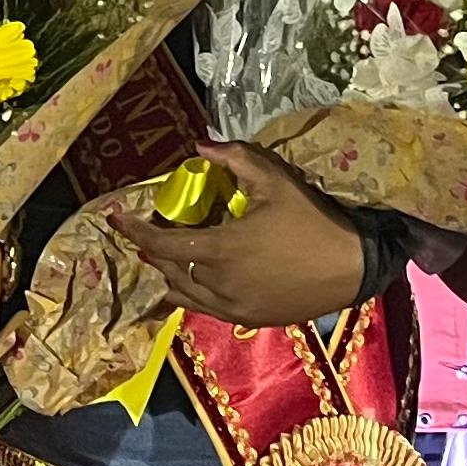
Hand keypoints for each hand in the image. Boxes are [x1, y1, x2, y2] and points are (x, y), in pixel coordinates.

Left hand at [106, 143, 369, 330]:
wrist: (353, 268)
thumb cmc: (312, 220)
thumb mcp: (276, 181)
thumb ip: (235, 159)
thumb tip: (200, 146)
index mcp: (219, 250)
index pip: (160, 244)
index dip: (132, 230)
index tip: (113, 217)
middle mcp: (219, 284)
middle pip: (169, 269)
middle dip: (153, 249)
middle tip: (150, 229)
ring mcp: (233, 307)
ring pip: (184, 294)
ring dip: (170, 273)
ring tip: (169, 256)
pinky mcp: (250, 320)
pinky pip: (206, 309)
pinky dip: (192, 294)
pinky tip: (196, 281)